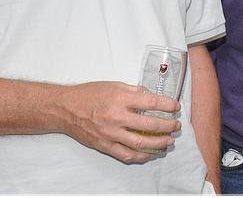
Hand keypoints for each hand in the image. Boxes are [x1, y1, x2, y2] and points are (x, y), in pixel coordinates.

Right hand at [58, 81, 181, 163]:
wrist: (66, 109)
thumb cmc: (89, 95)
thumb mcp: (114, 85)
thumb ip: (134, 91)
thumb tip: (151, 96)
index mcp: (120, 99)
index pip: (151, 103)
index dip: (167, 105)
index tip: (175, 107)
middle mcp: (117, 117)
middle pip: (150, 125)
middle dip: (168, 126)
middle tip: (176, 125)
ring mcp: (111, 134)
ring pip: (141, 143)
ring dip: (159, 144)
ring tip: (169, 141)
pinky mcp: (105, 146)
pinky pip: (127, 155)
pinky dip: (142, 156)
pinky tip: (151, 153)